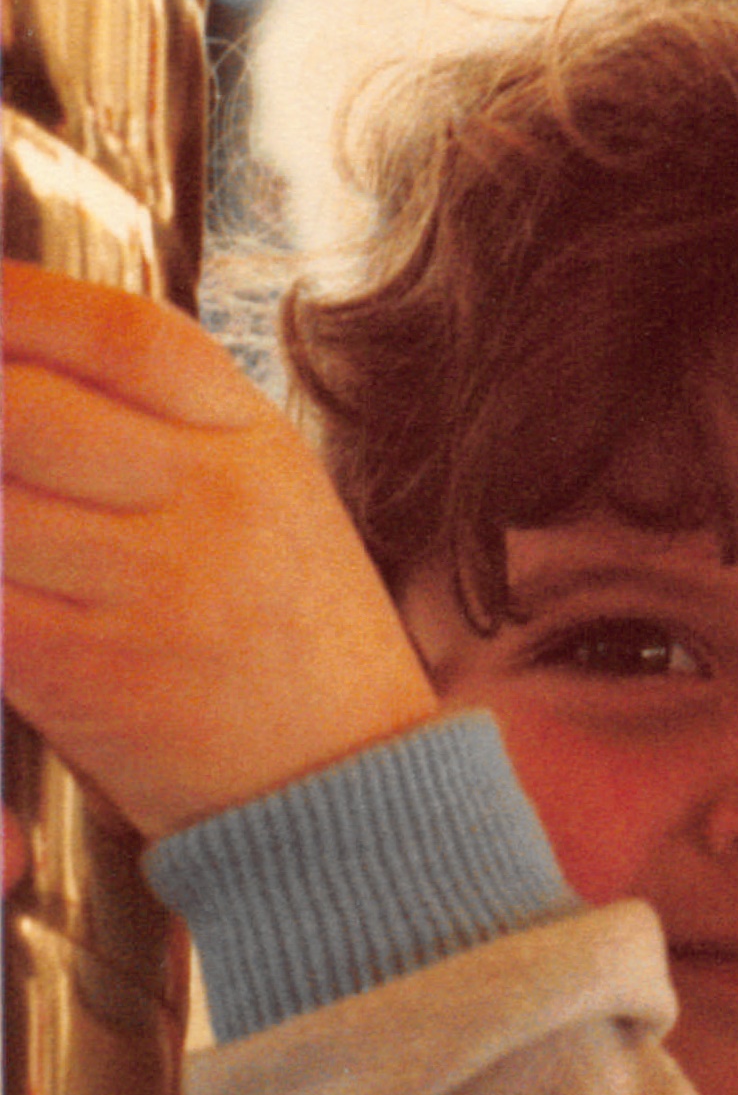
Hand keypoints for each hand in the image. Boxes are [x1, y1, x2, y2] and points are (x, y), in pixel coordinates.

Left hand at [3, 262, 440, 837]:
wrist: (347, 790)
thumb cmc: (298, 646)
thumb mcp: (276, 503)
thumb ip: (174, 435)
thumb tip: (28, 372)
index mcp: (256, 446)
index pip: (123, 335)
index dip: (17, 304)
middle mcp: (210, 499)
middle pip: (20, 404)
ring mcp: (149, 583)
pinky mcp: (86, 669)